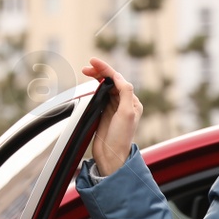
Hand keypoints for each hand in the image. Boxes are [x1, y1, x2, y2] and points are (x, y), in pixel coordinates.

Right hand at [81, 56, 142, 175]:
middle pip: (111, 81)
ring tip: (86, 72)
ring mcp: (113, 108)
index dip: (106, 69)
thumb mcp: (126, 113)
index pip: (118, 79)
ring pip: (104, 87)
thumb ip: (125, 93)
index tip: (93, 62)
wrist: (111, 156)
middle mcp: (124, 103)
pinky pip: (99, 96)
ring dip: (96, 78)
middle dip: (99, 72)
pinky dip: (93, 88)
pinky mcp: (103, 114)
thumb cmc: (121, 138)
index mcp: (132, 102)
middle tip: (86, 67)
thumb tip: (119, 77)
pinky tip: (89, 85)